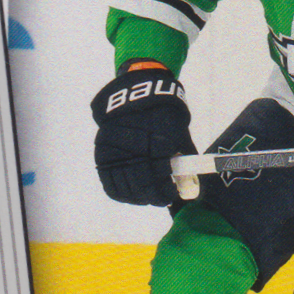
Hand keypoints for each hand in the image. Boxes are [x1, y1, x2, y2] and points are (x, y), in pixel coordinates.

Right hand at [91, 64, 195, 205]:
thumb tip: (191, 186)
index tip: (173, 194)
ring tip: (146, 196)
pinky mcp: (102, 155)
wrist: (136, 96)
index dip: (167, 194)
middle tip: (160, 197)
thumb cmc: (163, 116)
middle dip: (154, 197)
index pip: (160, 182)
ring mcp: (116, 154)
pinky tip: (130, 193)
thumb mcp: (180, 135)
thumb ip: (186, 161)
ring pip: (126, 190)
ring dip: (138, 197)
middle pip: (142, 188)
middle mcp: (134, 151)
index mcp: (157, 146)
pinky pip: (109, 184)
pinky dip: (121, 192)